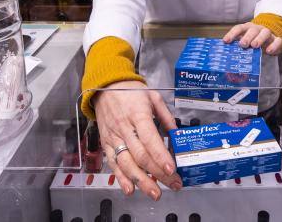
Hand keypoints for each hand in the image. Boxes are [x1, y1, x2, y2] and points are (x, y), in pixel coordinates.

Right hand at [94, 80, 181, 199]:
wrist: (105, 87)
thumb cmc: (130, 91)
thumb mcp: (153, 97)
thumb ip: (166, 116)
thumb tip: (177, 134)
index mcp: (138, 115)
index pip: (149, 139)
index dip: (160, 156)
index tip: (171, 169)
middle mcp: (124, 129)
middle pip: (141, 156)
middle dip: (157, 174)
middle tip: (173, 184)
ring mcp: (114, 138)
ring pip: (127, 164)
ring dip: (141, 181)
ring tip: (155, 193)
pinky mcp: (106, 144)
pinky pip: (113, 164)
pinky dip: (121, 179)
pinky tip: (131, 190)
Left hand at [223, 22, 281, 55]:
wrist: (270, 36)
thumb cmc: (254, 40)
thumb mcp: (245, 41)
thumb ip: (237, 45)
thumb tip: (226, 52)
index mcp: (247, 28)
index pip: (239, 28)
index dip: (232, 34)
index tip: (226, 41)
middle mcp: (257, 29)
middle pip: (252, 30)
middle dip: (247, 37)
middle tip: (242, 44)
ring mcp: (267, 33)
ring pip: (265, 32)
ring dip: (259, 38)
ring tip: (254, 46)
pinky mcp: (276, 39)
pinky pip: (277, 40)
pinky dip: (274, 45)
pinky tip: (269, 51)